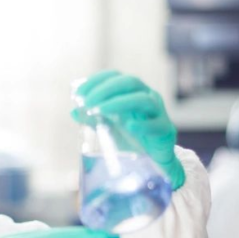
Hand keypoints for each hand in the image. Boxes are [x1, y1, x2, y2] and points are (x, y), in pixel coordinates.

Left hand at [70, 70, 184, 189]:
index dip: (97, 80)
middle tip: (88, 102)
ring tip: (100, 111)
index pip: (115, 77)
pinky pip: (155, 124)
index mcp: (133, 92)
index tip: (79, 92)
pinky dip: (142, 125)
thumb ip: (93, 119)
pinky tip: (129, 127)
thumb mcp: (110, 127)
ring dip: (119, 103)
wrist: (155, 160)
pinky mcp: (165, 130)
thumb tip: (73, 112)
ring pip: (143, 100)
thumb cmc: (132, 139)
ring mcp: (158, 112)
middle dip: (106, 89)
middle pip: (130, 82)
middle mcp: (147, 96)